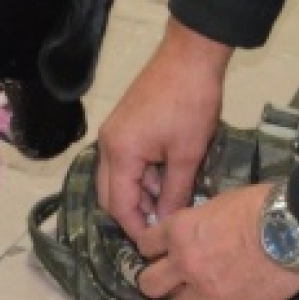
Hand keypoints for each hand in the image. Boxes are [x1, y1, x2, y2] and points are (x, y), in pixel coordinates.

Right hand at [96, 18, 231, 240]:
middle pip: (109, 193)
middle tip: (160, 227)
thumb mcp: (188, 154)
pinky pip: (125, 161)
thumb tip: (167, 222)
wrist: (190, 55)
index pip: (118, 205)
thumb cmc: (191, 103)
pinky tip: (167, 177)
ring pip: (117, 177)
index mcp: (119, 153)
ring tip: (171, 200)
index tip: (153, 244)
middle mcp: (107, 144)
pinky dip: (142, 175)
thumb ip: (175, 192)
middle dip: (132, 213)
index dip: (135, 228)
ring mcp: (113, 133)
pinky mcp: (124, 125)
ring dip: (139, 193)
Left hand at [136, 183, 298, 299]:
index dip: (153, 248)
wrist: (296, 227)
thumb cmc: (261, 205)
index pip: (144, 245)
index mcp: (179, 231)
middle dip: (159, 282)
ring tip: (205, 293)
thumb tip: (197, 229)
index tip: (162, 250)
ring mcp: (208, 290)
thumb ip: (198, 221)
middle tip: (175, 279)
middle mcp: (185, 263)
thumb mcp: (219, 202)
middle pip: (149, 285)